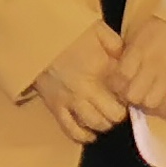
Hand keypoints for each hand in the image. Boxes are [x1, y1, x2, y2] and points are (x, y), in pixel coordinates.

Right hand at [29, 23, 128, 144]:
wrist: (35, 37)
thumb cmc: (68, 33)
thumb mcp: (98, 30)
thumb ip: (116, 45)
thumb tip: (130, 60)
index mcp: (100, 70)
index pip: (125, 94)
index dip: (130, 97)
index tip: (128, 93)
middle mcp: (86, 89)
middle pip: (113, 115)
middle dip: (119, 113)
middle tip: (116, 106)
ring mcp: (69, 101)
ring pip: (95, 124)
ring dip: (104, 124)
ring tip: (104, 116)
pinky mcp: (55, 107)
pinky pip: (71, 130)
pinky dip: (83, 135)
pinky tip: (90, 132)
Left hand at [114, 17, 165, 117]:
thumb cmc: (163, 26)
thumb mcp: (139, 35)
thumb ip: (129, 55)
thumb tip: (119, 73)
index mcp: (138, 52)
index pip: (119, 79)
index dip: (116, 86)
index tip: (120, 85)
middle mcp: (152, 66)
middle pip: (133, 96)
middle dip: (131, 97)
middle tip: (135, 92)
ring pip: (152, 103)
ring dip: (148, 103)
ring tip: (151, 96)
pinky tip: (165, 99)